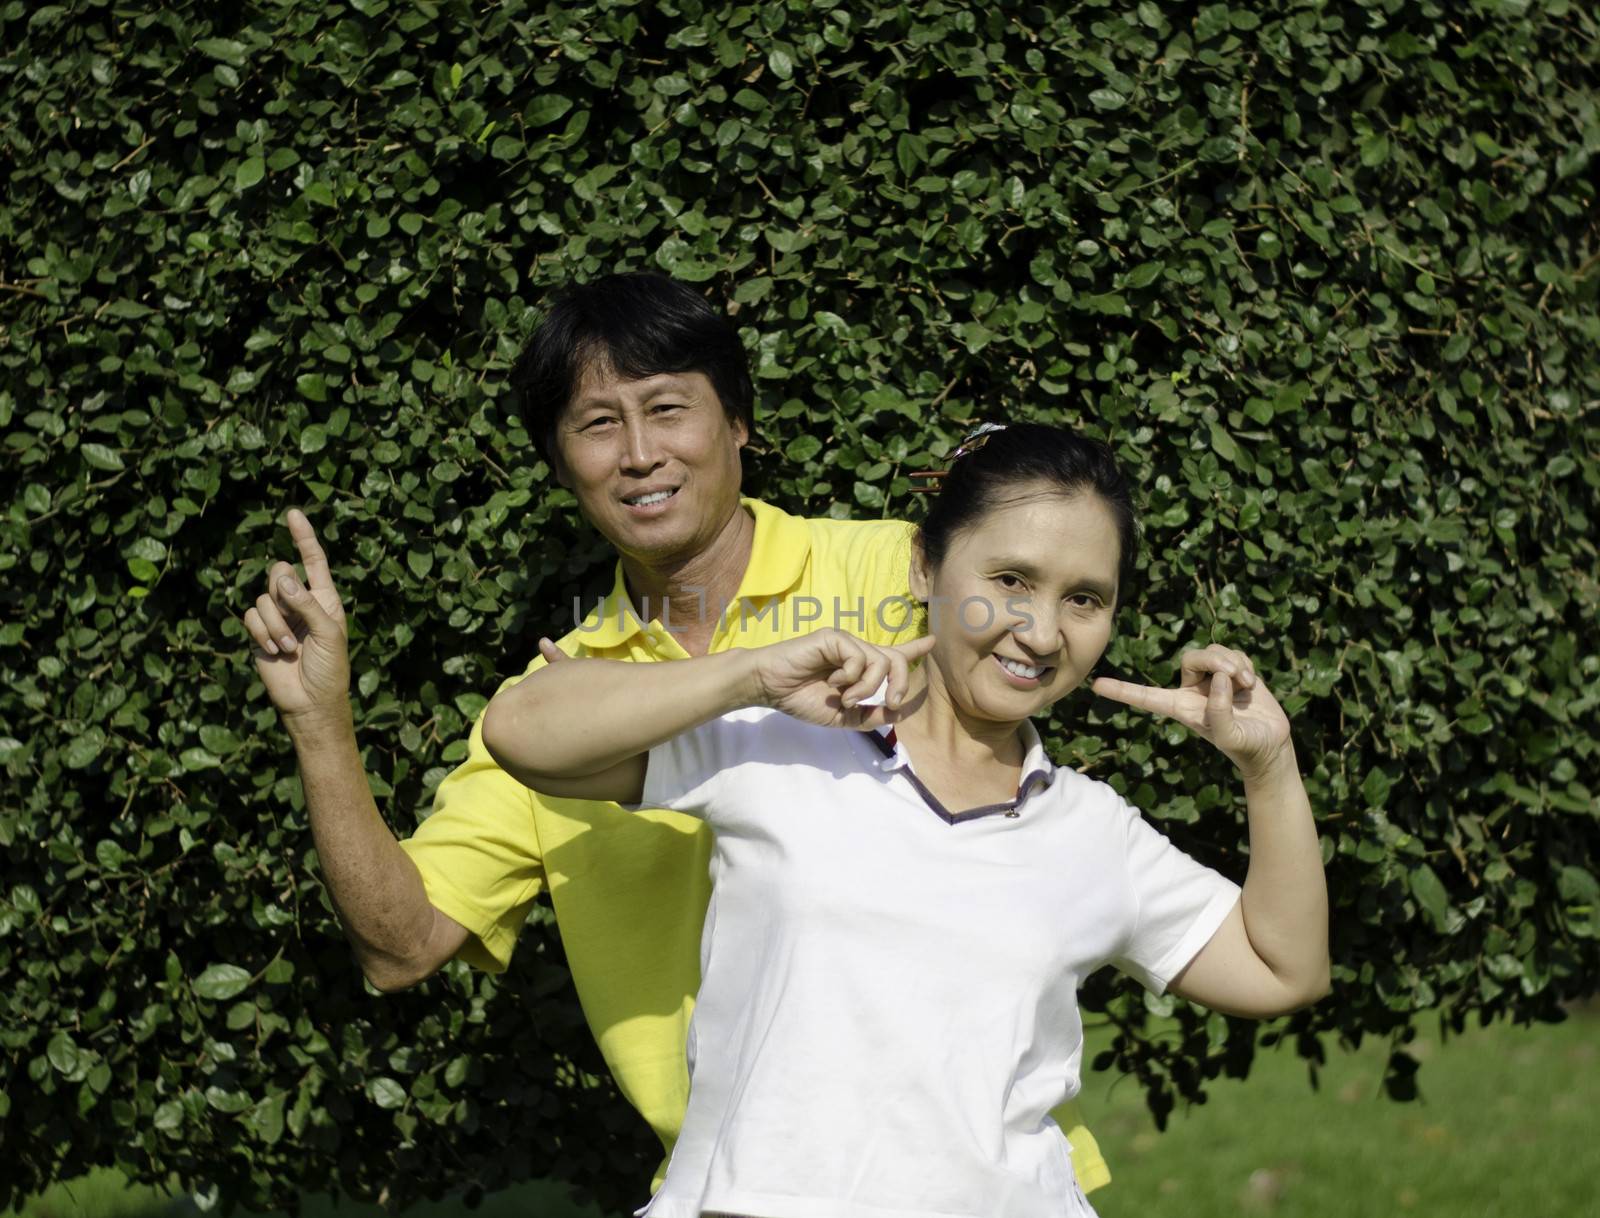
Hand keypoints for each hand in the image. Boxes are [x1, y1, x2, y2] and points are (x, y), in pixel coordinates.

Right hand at [242, 509, 350, 731]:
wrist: (310, 701)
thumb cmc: (330, 668)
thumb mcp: (329, 634)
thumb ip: (308, 604)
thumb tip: (283, 577)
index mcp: (324, 598)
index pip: (313, 560)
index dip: (303, 537)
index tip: (293, 513)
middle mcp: (300, 602)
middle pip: (278, 572)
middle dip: (283, 594)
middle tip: (295, 623)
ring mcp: (278, 617)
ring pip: (263, 598)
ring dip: (276, 624)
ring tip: (289, 647)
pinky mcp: (259, 632)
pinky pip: (250, 616)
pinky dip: (261, 632)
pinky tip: (273, 651)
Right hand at [751, 629, 935, 729]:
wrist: (770, 688)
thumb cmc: (801, 699)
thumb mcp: (842, 717)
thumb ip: (869, 716)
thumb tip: (897, 712)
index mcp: (859, 669)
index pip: (893, 656)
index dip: (915, 649)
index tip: (933, 641)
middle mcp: (856, 652)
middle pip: (896, 660)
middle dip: (902, 683)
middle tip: (892, 702)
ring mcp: (846, 643)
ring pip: (881, 662)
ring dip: (868, 688)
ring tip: (846, 698)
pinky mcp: (834, 638)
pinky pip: (860, 657)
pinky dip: (850, 677)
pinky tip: (831, 682)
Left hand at [1092, 645, 1292, 777]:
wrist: (1270, 743)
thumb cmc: (1246, 746)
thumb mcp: (1230, 736)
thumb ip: (1219, 711)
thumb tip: (1215, 679)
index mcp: (1181, 707)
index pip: (1147, 697)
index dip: (1123, 691)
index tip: (1096, 686)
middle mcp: (1192, 690)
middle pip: (1190, 658)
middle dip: (1213, 661)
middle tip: (1233, 675)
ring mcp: (1212, 679)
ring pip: (1212, 651)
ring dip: (1231, 663)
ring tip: (1245, 684)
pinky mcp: (1232, 671)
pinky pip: (1232, 653)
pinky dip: (1242, 663)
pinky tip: (1249, 682)